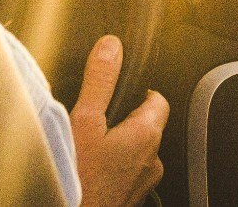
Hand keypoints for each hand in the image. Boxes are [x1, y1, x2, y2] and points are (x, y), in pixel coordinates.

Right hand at [70, 36, 167, 206]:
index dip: (140, 91)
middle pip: (146, 126)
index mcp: (147, 135)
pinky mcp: (130, 198)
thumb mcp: (84, 121)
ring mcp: (142, 183)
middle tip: (98, 118)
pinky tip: (90, 167)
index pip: (158, 100)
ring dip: (118, 145)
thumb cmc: (79, 179)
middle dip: (124, 119)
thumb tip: (111, 46)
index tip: (121, 90)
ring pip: (136, 152)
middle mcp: (152, 160)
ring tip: (91, 144)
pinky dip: (113, 166)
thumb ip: (100, 81)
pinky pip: (126, 172)